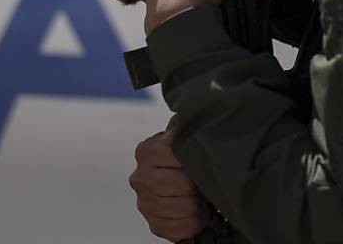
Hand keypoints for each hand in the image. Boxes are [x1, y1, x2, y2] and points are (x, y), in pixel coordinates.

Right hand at [129, 117, 209, 241]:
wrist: (181, 185)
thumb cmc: (186, 159)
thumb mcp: (184, 135)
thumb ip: (183, 125)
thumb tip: (187, 113)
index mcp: (146, 150)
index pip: (177, 153)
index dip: (195, 159)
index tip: (200, 159)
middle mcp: (139, 176)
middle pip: (184, 185)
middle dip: (199, 186)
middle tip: (202, 183)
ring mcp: (144, 202)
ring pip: (185, 208)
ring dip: (199, 205)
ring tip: (200, 197)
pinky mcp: (152, 224)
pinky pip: (182, 228)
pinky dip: (195, 223)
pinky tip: (195, 213)